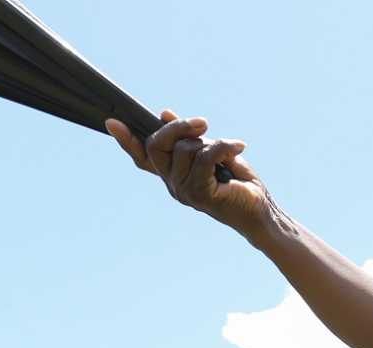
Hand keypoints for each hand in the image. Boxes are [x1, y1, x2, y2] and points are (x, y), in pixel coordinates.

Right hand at [108, 111, 269, 235]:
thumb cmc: (237, 181)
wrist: (260, 208)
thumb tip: (163, 113)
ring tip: (231, 150)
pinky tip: (239, 147)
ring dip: (210, 142)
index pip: (143, 157)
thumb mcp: (210, 151)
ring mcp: (184, 191)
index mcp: (172, 174)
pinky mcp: (200, 194)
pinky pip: (204, 157)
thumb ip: (188, 137)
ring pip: (184, 149)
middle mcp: (173, 184)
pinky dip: (223, 147)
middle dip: (178, 127)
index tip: (111, 121)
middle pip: (156, 144)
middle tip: (203, 123)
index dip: (127, 141)